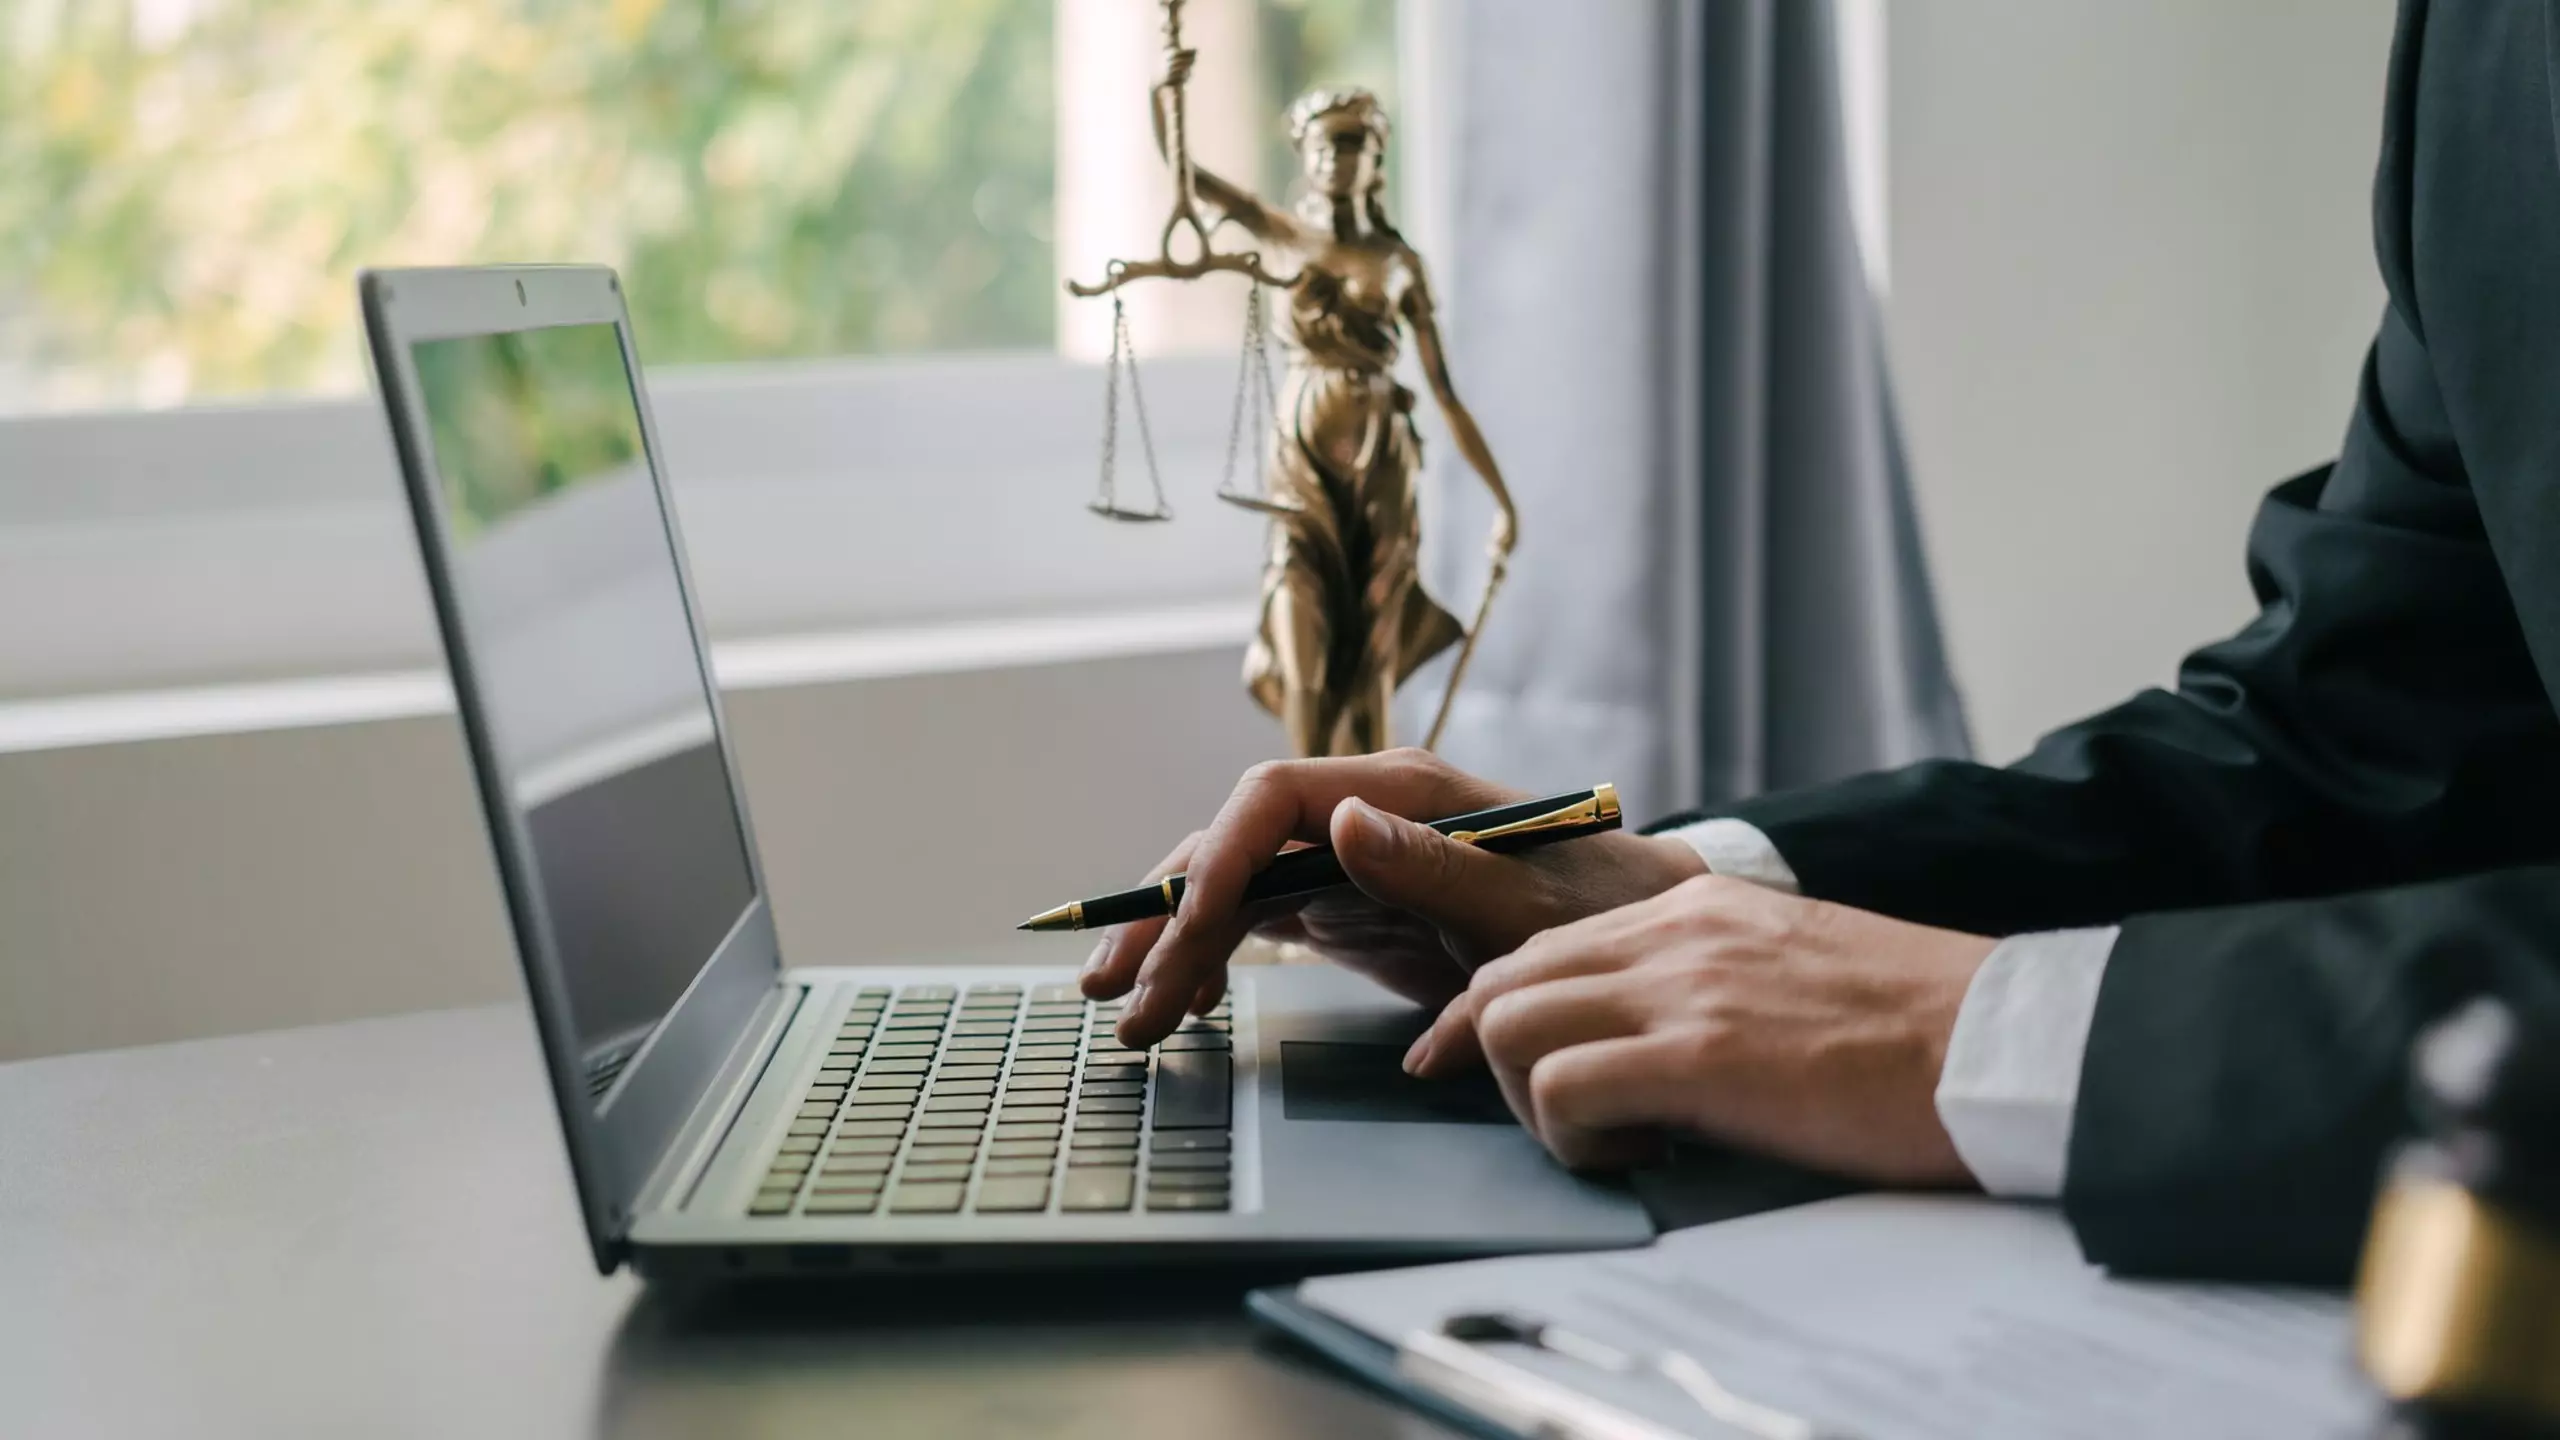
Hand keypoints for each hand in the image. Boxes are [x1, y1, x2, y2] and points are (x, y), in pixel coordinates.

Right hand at [1080, 749, 1709, 1046]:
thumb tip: (1337, 822)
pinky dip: (1212, 963)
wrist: (1646, 935)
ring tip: (1124, 1015)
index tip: (1182, 928)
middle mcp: (1359, 815)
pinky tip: (1182, 1007)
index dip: (1215, 857)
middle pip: (1231, 845)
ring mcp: (1346, 860)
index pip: (1272, 799)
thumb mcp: (1528, 905)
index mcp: (1401, 793)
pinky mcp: (1346, 907)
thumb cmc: (1602, 913)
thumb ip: (1434, 867)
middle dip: (1165, 914)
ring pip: (1230, 888)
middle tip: (1112, 992)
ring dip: (1171, 947)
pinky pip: (1256, 925)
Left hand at [1408, 875, 1997, 1185]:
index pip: (1542, 948)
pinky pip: (1562, 1087)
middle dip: (1497, 1061)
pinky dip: (1574, 1137)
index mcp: (1695, 909)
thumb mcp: (1790, 966)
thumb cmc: (1918, 1028)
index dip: (1494, 1015)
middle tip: (1556, 1122)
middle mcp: (1673, 931)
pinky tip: (1643, 1157)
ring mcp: (1681, 987)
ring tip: (1613, 1140)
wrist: (2001, 1042)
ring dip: (1534, 1102)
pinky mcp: (1699, 1055)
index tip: (1472, 1064)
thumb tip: (1649, 1040)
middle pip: (1503, 980)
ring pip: (1510, 1024)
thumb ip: (1709, 981)